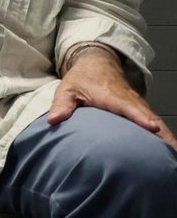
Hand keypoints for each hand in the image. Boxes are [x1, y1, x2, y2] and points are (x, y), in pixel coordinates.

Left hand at [48, 48, 176, 149]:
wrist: (97, 62)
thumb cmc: (81, 78)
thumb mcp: (67, 88)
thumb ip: (61, 104)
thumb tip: (53, 120)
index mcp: (112, 96)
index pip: (129, 107)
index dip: (140, 118)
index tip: (152, 128)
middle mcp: (130, 100)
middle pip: (150, 117)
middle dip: (162, 134)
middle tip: (172, 152)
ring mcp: (137, 104)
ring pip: (156, 121)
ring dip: (167, 137)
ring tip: (173, 155)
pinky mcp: (140, 109)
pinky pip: (154, 123)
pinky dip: (163, 134)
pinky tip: (169, 149)